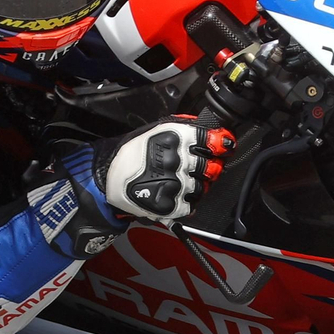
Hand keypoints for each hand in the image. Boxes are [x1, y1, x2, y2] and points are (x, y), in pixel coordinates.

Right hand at [99, 116, 233, 221]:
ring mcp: (175, 184)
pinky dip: (186, 201)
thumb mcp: (155, 130)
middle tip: (201, 167)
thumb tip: (211, 129)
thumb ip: (183, 128)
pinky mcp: (170, 205)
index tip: (224, 146)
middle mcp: (177, 160)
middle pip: (212, 166)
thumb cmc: (133, 153)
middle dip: (211, 168)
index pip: (211, 140)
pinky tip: (174, 193)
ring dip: (197, 185)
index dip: (222, 144)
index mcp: (175, 138)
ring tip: (180, 181)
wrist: (109, 177)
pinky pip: (192, 205)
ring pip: (203, 187)